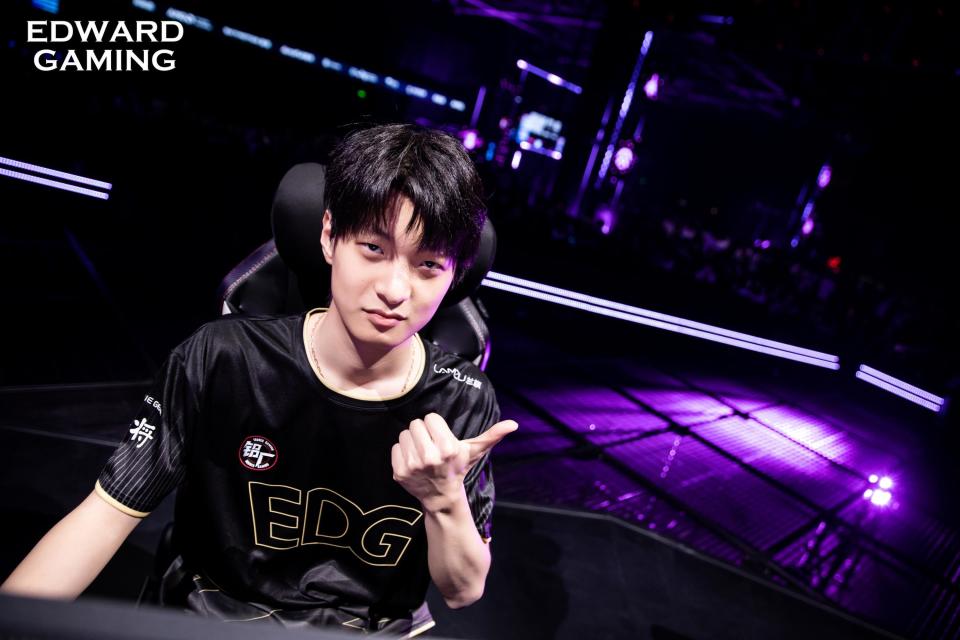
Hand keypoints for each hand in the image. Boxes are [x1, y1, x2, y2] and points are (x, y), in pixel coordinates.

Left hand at [391, 412, 516, 512]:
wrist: (441, 497)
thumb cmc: (458, 468)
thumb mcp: (475, 451)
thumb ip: (492, 435)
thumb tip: (514, 424)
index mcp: (447, 447)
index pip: (430, 417)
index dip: (437, 427)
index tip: (442, 439)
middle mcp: (429, 456)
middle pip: (415, 423)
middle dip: (424, 432)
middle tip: (431, 446)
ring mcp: (412, 465)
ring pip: (404, 434)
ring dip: (413, 441)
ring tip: (423, 453)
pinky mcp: (399, 472)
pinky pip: (395, 447)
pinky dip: (402, 453)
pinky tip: (414, 462)